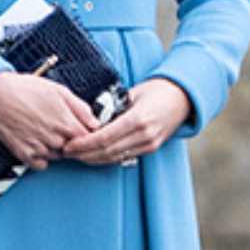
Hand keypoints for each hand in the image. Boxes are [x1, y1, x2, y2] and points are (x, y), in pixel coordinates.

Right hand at [0, 68, 98, 169]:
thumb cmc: (27, 89)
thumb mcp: (59, 91)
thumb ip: (81, 108)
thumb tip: (95, 123)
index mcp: (66, 124)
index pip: (87, 140)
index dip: (84, 134)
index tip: (77, 128)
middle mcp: (55, 140)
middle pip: (72, 149)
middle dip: (68, 140)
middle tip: (55, 125)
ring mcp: (39, 149)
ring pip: (57, 156)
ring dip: (55, 148)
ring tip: (42, 129)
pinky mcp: (24, 155)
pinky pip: (41, 164)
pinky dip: (40, 157)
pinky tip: (35, 141)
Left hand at [61, 77, 193, 165]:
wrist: (183, 97)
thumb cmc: (157, 90)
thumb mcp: (132, 94)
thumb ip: (113, 108)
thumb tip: (91, 118)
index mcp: (138, 119)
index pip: (104, 138)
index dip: (84, 144)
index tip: (69, 145)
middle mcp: (144, 135)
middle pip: (107, 152)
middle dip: (84, 154)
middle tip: (67, 152)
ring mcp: (149, 144)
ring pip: (115, 158)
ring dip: (94, 159)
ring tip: (77, 155)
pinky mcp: (151, 148)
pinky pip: (124, 157)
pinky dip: (107, 157)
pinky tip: (94, 155)